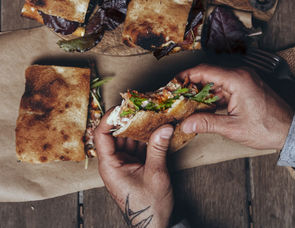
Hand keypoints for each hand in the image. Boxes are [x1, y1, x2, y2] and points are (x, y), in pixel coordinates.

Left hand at [94, 109, 173, 227]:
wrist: (155, 224)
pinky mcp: (132, 165)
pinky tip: (155, 130)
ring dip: (139, 128)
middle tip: (142, 108)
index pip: (101, 135)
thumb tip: (165, 126)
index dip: (109, 118)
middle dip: (128, 120)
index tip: (123, 107)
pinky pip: (136, 146)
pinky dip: (145, 138)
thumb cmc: (149, 205)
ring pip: (127, 139)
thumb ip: (158, 148)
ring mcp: (123, 163)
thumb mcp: (156, 174)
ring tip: (152, 116)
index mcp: (110, 166)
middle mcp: (113, 162)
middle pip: (115, 134)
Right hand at [179, 64, 293, 149]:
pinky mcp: (246, 87)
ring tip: (188, 102)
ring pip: (216, 81)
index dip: (186, 75)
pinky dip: (213, 95)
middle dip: (192, 84)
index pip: (204, 70)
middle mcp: (240, 75)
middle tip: (178, 94)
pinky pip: (225, 87)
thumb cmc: (268, 127)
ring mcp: (244, 80)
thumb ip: (206, 123)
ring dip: (202, 91)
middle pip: (209, 74)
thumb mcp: (233, 127)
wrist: (292, 130)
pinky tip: (204, 105)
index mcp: (237, 79)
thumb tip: (186, 123)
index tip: (174, 82)